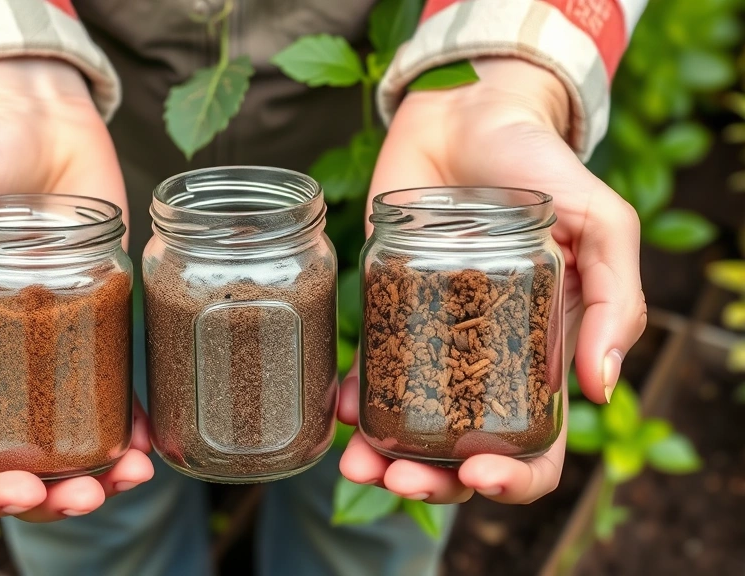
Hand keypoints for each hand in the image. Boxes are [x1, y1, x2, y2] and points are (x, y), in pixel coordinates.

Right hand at [0, 59, 152, 521]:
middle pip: (15, 461)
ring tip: (133, 476)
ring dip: (99, 474)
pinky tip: (154, 441)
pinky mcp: (97, 319)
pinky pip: (115, 388)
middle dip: (49, 496)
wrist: (35, 118)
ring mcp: (51, 346)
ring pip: (69, 437)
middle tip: (88, 498)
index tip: (21, 491)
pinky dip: (133, 425)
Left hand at [339, 58, 645, 503]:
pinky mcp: (388, 311)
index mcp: (545, 360)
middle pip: (464, 453)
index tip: (480, 473)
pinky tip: (339, 408)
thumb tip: (601, 385)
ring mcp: (433, 341)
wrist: (468, 117)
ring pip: (410, 426)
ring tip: (357, 464)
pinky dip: (352, 399)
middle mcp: (487, 363)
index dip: (514, 478)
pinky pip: (368, 371)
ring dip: (383, 459)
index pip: (538, 447)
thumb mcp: (600, 224)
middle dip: (433, 483)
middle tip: (399, 480)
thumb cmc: (540, 169)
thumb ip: (613, 298)